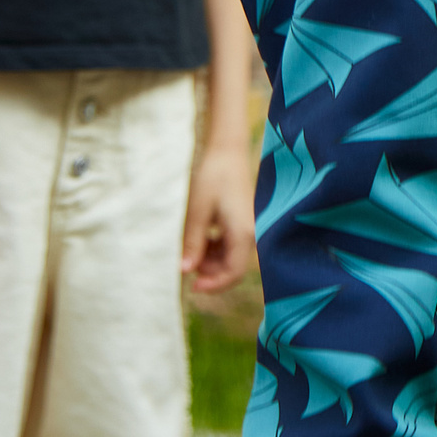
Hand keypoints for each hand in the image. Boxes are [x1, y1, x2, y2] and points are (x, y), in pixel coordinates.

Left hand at [184, 141, 255, 292]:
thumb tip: (185, 271)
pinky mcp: (244, 222)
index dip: (214, 285)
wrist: (227, 150)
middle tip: (187, 262)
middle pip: (233, 268)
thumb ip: (193, 243)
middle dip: (210, 272)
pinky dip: (216, 248)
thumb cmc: (212, 177)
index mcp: (243, 233)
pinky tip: (202, 237)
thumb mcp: (197, 212)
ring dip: (211, 260)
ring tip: (192, 247)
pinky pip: (232, 245)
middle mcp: (251, 233)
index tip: (192, 287)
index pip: (233, 273)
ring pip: (231, 257)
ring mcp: (249, 227)